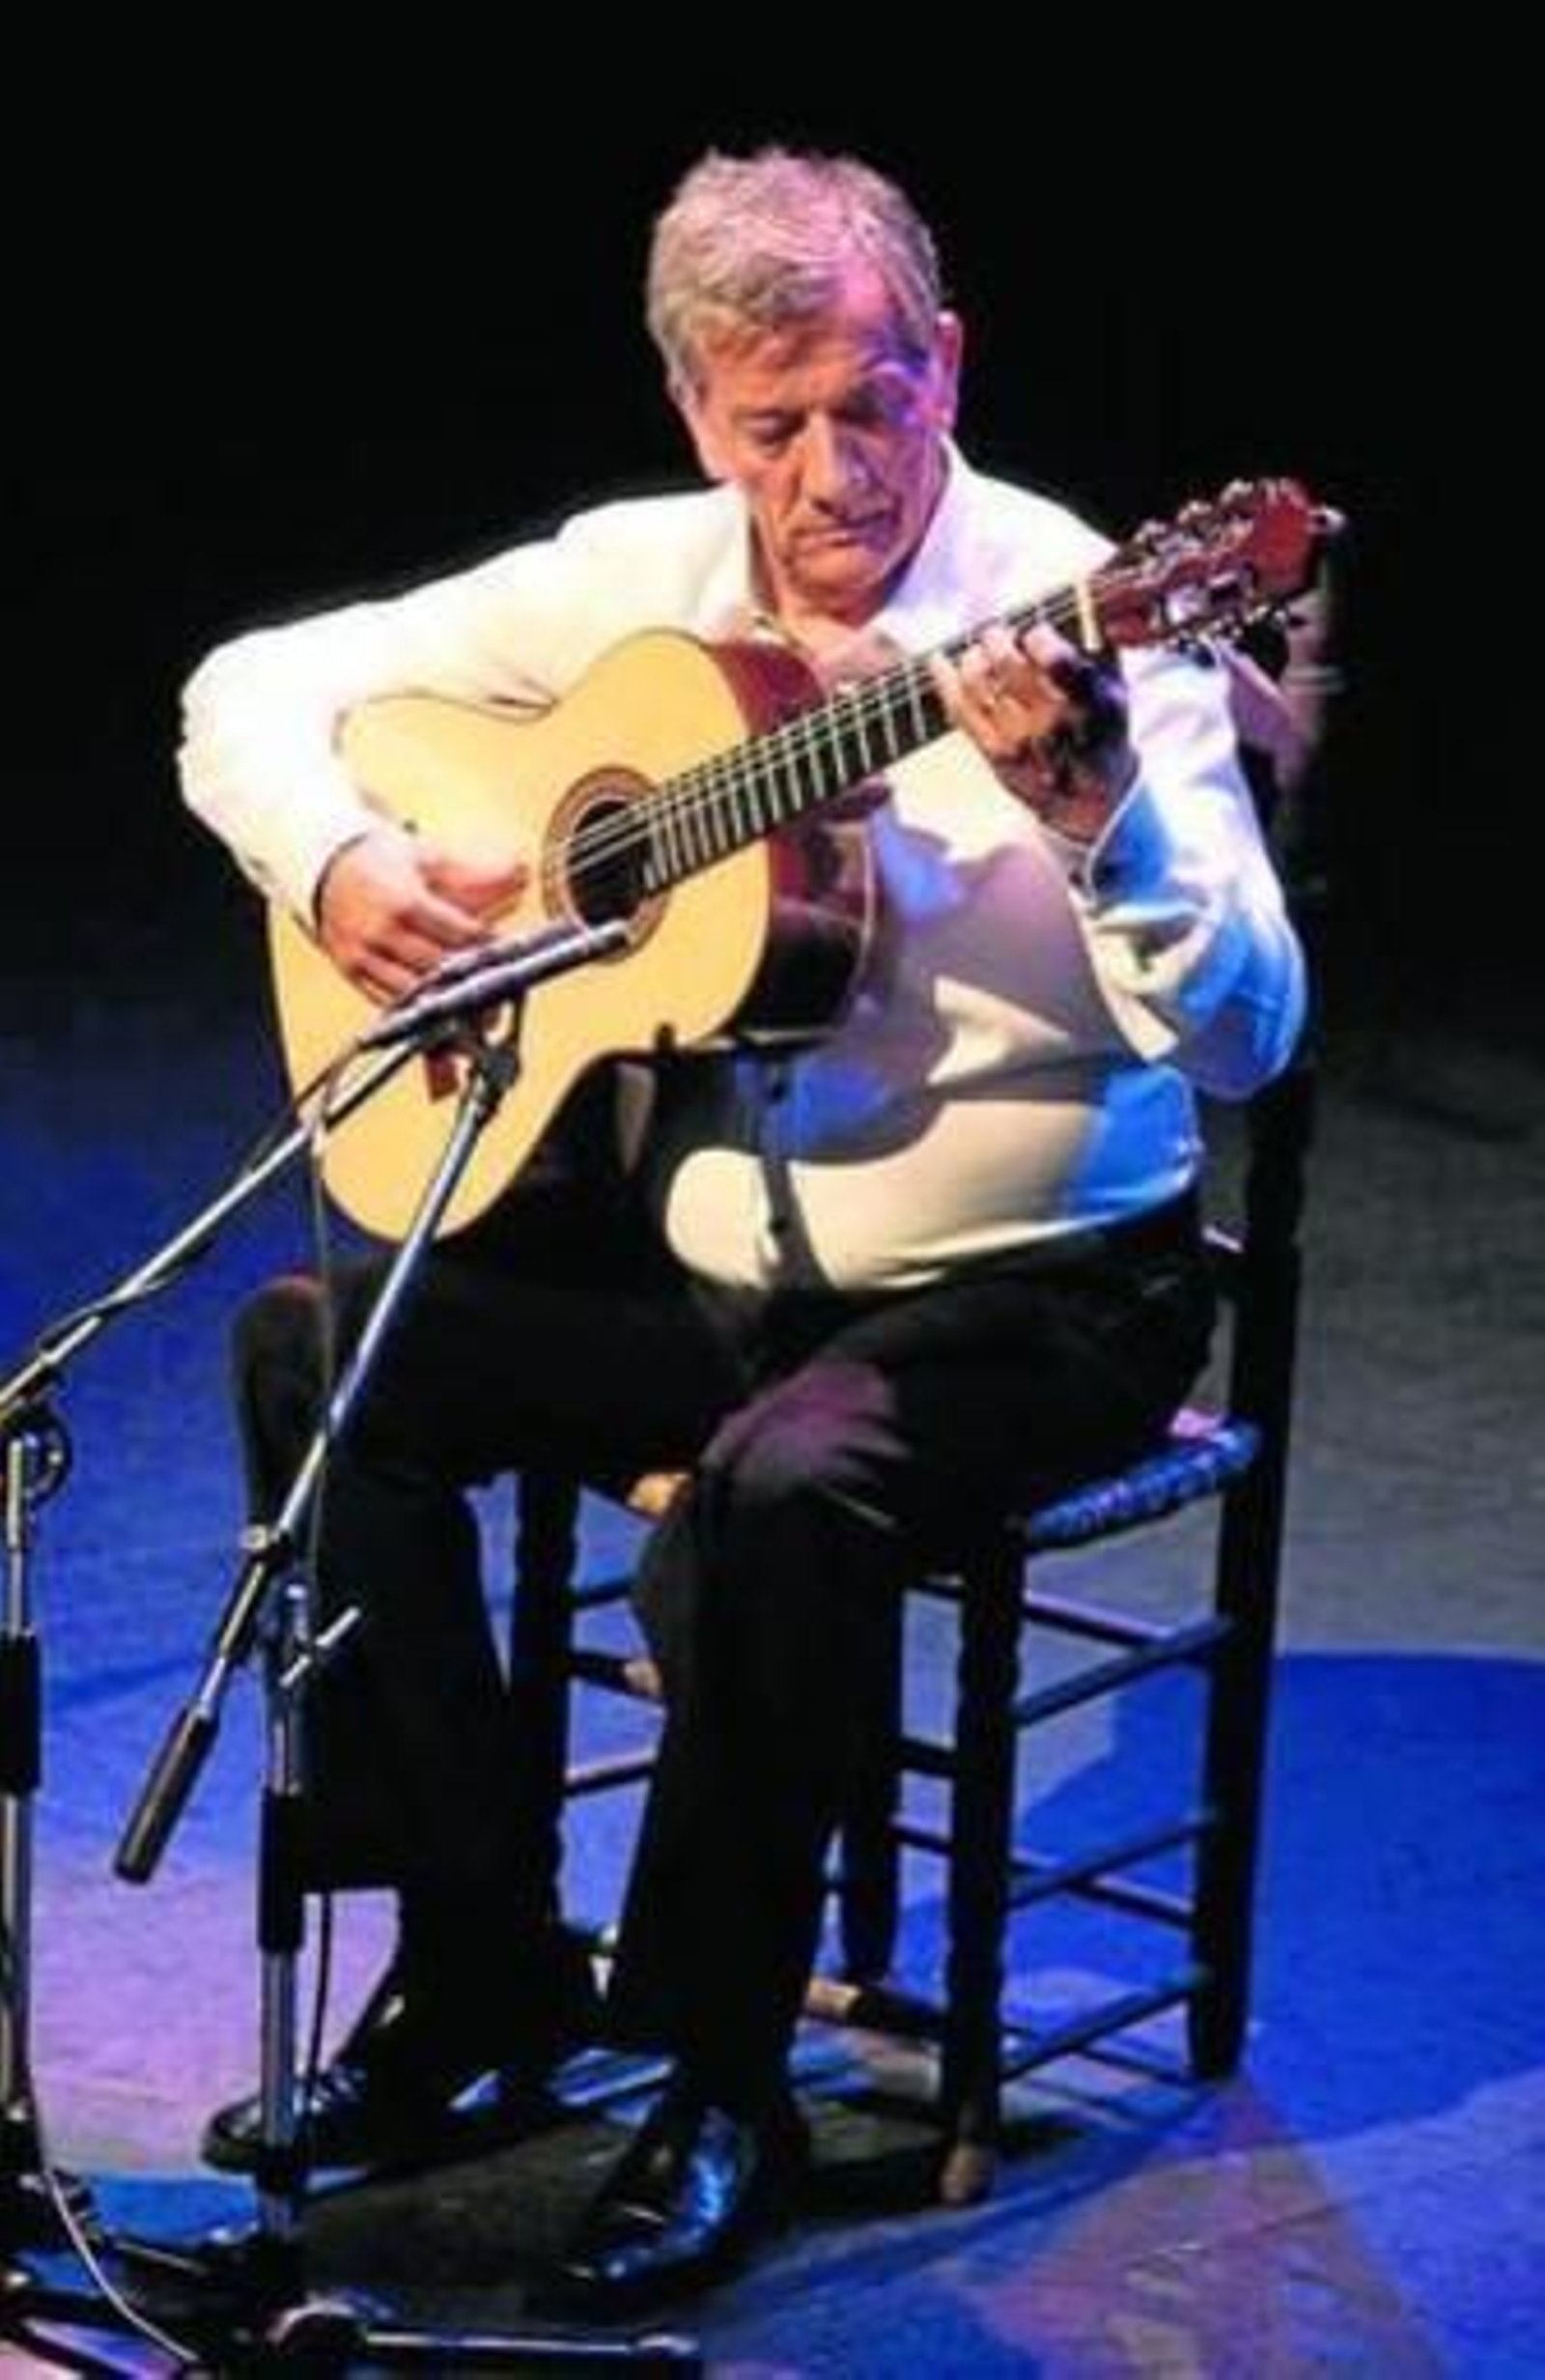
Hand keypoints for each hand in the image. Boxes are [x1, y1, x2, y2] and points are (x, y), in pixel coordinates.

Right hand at [315, 822, 529, 1002]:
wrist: (327, 868)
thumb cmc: (381, 861)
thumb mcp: (430, 858)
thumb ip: (477, 872)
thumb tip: (521, 872)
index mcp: (404, 901)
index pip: (459, 934)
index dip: (488, 947)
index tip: (508, 955)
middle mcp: (381, 932)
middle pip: (439, 968)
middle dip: (472, 983)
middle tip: (499, 995)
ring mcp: (364, 955)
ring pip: (414, 993)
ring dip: (447, 1006)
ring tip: (476, 1016)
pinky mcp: (352, 972)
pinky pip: (388, 1002)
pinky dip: (417, 1012)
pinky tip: (440, 1018)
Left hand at [932, 624, 1135, 841]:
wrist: (1089, 798)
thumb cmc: (1101, 729)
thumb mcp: (1115, 689)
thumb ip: (1099, 646)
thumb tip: (1081, 600)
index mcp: (1090, 703)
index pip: (1055, 660)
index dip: (1038, 637)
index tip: (1035, 633)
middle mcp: (1053, 724)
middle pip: (1007, 665)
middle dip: (997, 639)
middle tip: (997, 635)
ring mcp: (1020, 741)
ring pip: (978, 684)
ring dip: (971, 657)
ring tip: (979, 652)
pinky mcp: (994, 755)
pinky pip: (960, 711)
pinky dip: (945, 680)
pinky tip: (939, 662)